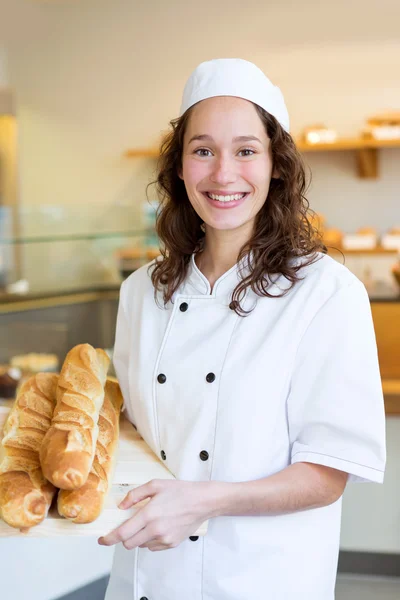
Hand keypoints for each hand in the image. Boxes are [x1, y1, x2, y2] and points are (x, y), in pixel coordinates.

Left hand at [98, 479, 215, 551]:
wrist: (202, 501)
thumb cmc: (180, 491)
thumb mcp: (155, 485)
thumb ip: (134, 495)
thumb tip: (122, 506)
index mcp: (149, 514)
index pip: (122, 533)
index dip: (109, 539)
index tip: (101, 540)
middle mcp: (155, 530)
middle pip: (129, 544)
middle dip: (124, 537)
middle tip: (128, 526)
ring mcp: (164, 539)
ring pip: (141, 545)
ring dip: (138, 537)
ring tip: (149, 522)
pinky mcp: (171, 544)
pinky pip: (153, 547)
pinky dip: (150, 540)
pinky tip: (159, 527)